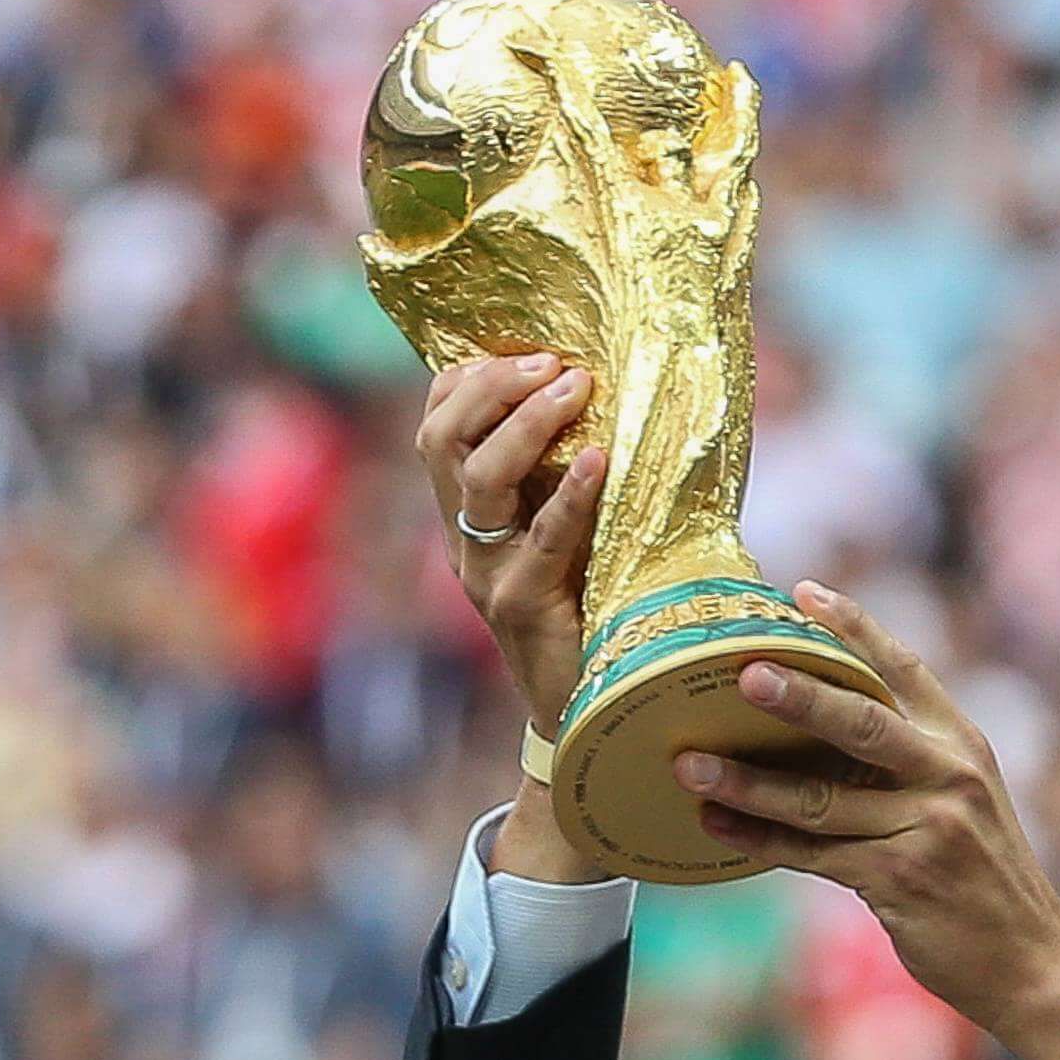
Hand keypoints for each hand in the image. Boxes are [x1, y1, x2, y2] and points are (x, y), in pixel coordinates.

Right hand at [416, 352, 607, 736]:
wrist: (588, 709)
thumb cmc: (592, 611)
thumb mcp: (572, 535)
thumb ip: (570, 482)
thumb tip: (622, 406)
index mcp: (467, 514)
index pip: (437, 423)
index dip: (469, 377)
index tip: (530, 350)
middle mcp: (464, 537)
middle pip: (442, 437)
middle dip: (493, 386)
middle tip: (555, 364)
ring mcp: (486, 572)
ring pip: (477, 478)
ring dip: (526, 424)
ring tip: (576, 390)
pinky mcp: (522, 604)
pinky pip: (542, 537)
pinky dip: (572, 494)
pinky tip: (601, 461)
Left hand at [675, 581, 1059, 1059]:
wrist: (1034, 962)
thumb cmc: (987, 882)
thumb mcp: (967, 805)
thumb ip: (912, 765)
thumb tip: (823, 731)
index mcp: (963, 746)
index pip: (905, 670)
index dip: (854, 628)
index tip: (802, 592)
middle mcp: (949, 777)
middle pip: (860, 721)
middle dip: (797, 693)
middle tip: (739, 669)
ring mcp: (926, 828)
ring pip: (819, 797)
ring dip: (747, 783)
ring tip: (689, 764)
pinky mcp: (899, 879)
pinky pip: (812, 853)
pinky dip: (759, 840)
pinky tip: (717, 826)